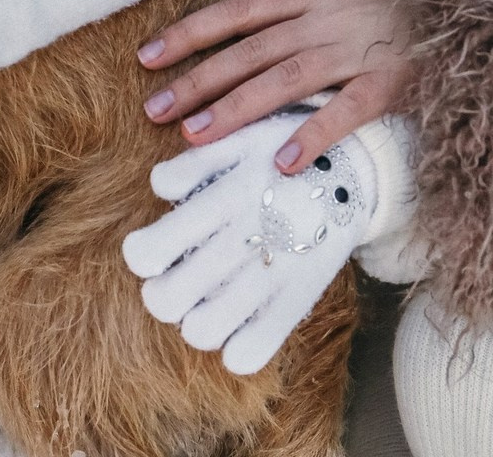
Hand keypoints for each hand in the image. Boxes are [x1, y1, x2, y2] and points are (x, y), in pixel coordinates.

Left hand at [122, 113, 376, 374]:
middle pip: (168, 300)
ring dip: (192, 319)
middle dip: (159, 294)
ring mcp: (273, 277)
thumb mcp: (239, 139)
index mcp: (224, 198)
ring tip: (205, 297)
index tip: (152, 249)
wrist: (352, 171)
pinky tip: (235, 321)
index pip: (152, 250)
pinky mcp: (298, 301)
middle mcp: (245, 241)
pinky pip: (252, 352)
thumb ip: (193, 163)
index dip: (140, 256)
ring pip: (203, 331)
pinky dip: (233, 348)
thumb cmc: (281, 151)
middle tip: (172, 277)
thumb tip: (159, 189)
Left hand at [138, 0, 411, 170]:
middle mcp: (324, 19)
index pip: (236, 12)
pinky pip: (348, 109)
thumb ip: (298, 19)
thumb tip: (242, 53)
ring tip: (195, 136)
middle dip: (198, 79)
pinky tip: (284, 162)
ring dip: (236, 107)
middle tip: (154, 110)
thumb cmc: (398, 4)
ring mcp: (356, 49)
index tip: (146, 56)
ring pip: (285, 77)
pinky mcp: (391, 81)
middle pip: (249, 50)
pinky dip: (315, 133)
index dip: (190, 32)